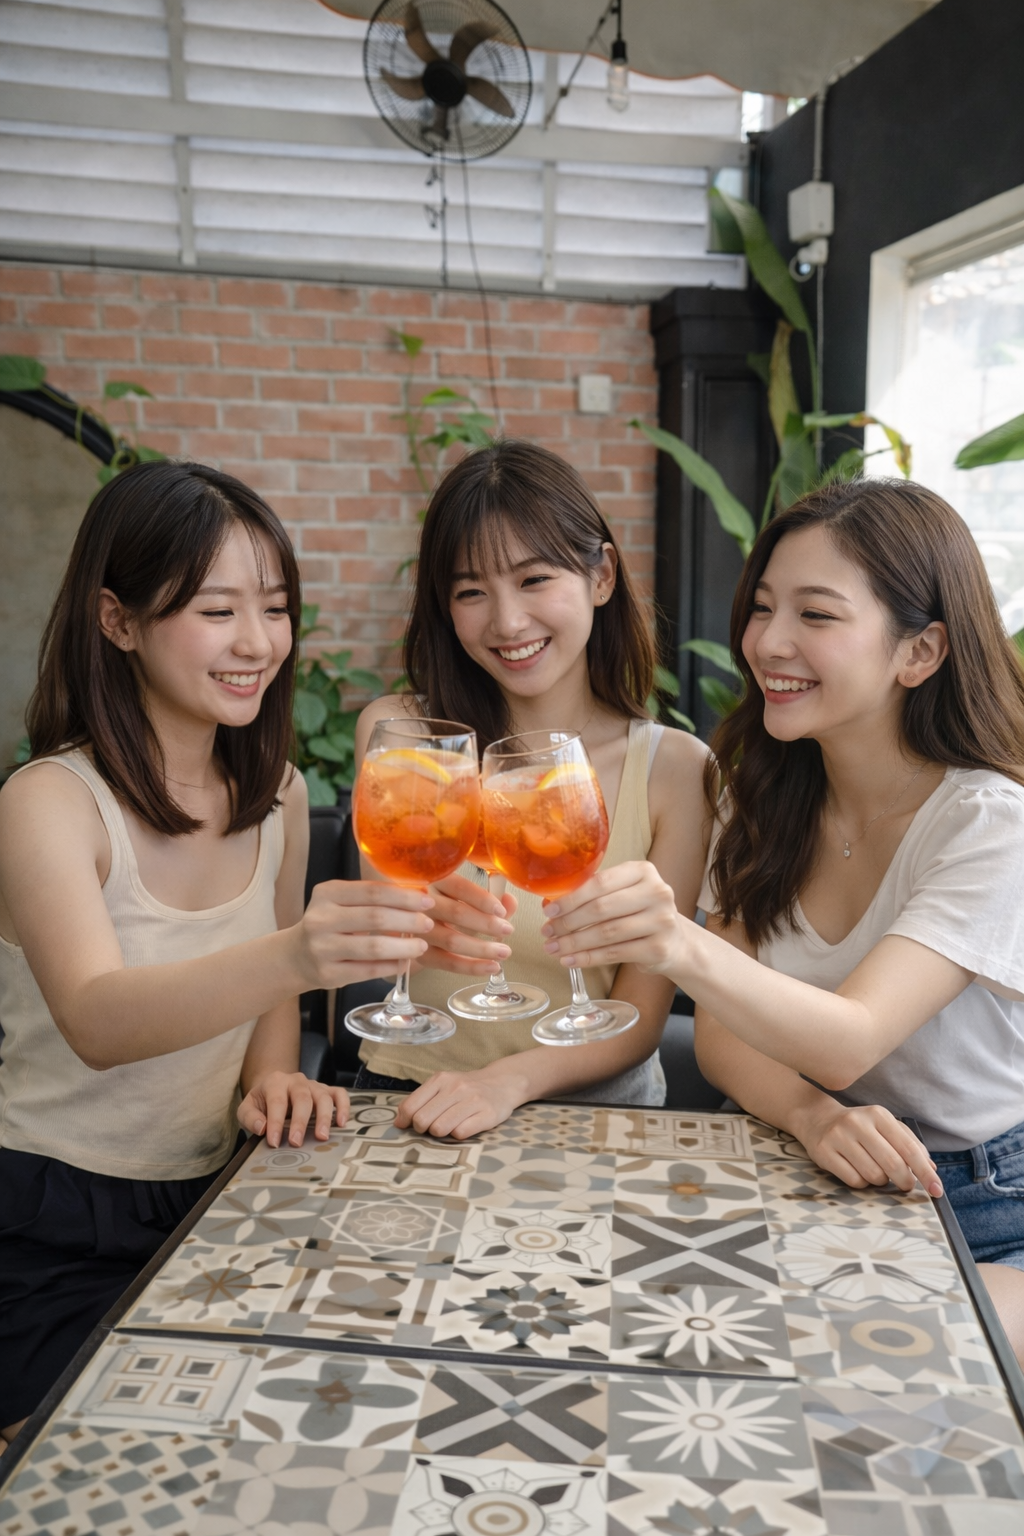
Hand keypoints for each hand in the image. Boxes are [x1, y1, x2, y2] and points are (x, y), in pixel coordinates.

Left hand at [238, 1071, 349, 1147]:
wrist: (274, 1088)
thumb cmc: (262, 1103)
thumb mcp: (247, 1108)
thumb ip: (250, 1117)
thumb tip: (262, 1128)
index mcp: (275, 1082)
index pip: (277, 1101)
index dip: (275, 1122)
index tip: (274, 1142)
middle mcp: (296, 1080)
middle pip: (302, 1098)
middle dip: (299, 1121)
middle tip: (296, 1142)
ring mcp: (314, 1084)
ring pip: (323, 1096)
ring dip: (324, 1116)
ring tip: (322, 1136)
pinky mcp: (327, 1090)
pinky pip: (340, 1094)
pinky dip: (343, 1107)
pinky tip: (342, 1123)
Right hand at [296, 880, 434, 989]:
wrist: (295, 956)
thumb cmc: (330, 924)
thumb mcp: (341, 902)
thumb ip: (372, 898)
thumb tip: (418, 895)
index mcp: (328, 893)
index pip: (373, 891)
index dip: (404, 896)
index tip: (427, 900)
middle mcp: (321, 919)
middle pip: (375, 918)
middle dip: (408, 921)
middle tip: (428, 924)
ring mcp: (322, 948)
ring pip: (373, 947)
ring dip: (403, 947)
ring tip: (421, 946)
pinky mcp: (327, 973)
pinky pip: (367, 970)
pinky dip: (390, 966)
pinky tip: (404, 963)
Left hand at [394, 1067, 524, 1139]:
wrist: (502, 1083)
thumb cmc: (466, 1088)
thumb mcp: (442, 1085)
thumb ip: (420, 1100)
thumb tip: (398, 1123)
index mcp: (440, 1079)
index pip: (410, 1107)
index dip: (406, 1121)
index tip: (411, 1125)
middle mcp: (456, 1088)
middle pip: (422, 1120)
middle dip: (423, 1129)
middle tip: (433, 1126)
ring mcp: (472, 1101)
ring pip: (440, 1129)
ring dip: (441, 1133)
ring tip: (449, 1126)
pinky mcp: (487, 1114)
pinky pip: (461, 1133)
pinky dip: (459, 1135)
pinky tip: (464, 1126)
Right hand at [417, 873, 514, 976]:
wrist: (412, 929)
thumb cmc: (445, 909)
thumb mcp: (464, 900)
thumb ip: (488, 900)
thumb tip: (510, 900)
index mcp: (435, 881)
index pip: (459, 887)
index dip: (482, 899)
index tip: (501, 911)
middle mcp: (422, 903)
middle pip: (456, 912)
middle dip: (486, 924)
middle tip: (508, 930)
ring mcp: (417, 930)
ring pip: (451, 940)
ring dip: (482, 948)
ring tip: (504, 952)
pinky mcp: (418, 953)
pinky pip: (447, 962)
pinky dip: (471, 967)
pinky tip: (490, 967)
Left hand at [541, 861, 684, 974]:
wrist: (676, 941)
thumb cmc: (640, 913)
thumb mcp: (625, 892)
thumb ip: (596, 892)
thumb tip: (553, 904)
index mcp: (643, 871)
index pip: (601, 882)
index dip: (572, 898)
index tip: (549, 910)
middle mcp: (657, 893)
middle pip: (602, 908)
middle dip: (569, 922)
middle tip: (548, 931)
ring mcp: (661, 921)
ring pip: (606, 933)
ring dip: (574, 943)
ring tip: (553, 948)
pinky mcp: (658, 948)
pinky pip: (615, 954)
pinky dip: (588, 958)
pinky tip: (570, 960)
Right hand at [791, 1099, 942, 1197]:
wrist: (817, 1119)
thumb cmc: (860, 1127)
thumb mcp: (885, 1127)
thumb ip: (910, 1144)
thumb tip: (931, 1169)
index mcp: (878, 1114)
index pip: (908, 1148)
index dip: (925, 1172)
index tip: (937, 1190)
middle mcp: (858, 1123)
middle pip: (893, 1164)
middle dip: (905, 1180)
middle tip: (905, 1184)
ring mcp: (839, 1137)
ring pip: (874, 1175)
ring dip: (880, 1180)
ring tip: (874, 1169)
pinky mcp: (824, 1152)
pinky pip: (854, 1180)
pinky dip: (862, 1182)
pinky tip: (857, 1170)